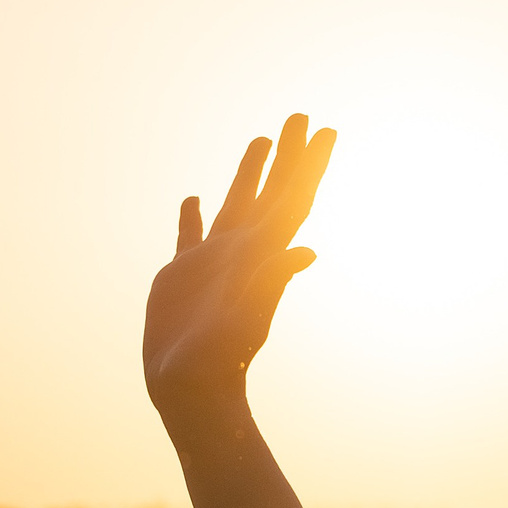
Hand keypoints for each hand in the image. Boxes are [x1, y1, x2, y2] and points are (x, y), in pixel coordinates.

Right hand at [143, 114, 336, 424]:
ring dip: (248, 174)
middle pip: (270, 192)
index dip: (308, 165)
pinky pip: (189, 236)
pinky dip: (191, 215)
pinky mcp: (182, 276)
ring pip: (235, 205)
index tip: (325, 130)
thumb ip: (273, 280)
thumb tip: (307, 249)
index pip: (292, 199)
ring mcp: (212, 263)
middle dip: (285, 156)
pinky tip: (191, 198)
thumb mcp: (249, 316)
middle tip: (299, 116)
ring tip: (260, 141)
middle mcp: (242, 252)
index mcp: (261, 254)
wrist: (190, 391)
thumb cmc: (220, 359)